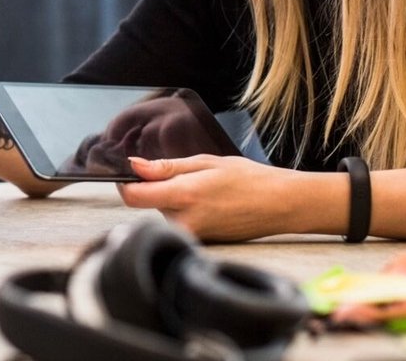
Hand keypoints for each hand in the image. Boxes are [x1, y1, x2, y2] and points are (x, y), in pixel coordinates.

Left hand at [119, 155, 307, 241]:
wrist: (280, 205)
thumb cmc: (248, 180)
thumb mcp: (206, 162)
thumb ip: (166, 167)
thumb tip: (134, 166)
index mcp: (184, 196)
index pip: (133, 197)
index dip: (125, 183)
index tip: (129, 174)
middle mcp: (184, 222)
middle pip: (149, 205)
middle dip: (158, 189)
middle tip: (187, 178)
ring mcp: (192, 236)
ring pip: (165, 214)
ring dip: (174, 201)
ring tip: (205, 192)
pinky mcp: (199, 244)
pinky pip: (180, 224)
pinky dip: (187, 212)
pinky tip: (210, 206)